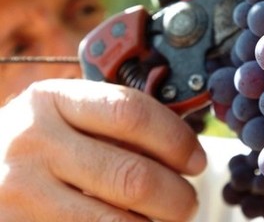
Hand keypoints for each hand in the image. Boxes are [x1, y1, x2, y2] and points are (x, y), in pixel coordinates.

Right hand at [0, 79, 205, 221]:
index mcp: (54, 99)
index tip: (196, 158)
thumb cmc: (41, 137)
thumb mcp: (69, 114)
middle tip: (188, 201)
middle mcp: (34, 141)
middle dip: (175, 196)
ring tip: (167, 219)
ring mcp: (20, 192)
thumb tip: (178, 146)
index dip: (174, 138)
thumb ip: (114, 125)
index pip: (130, 112)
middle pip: (130, 175)